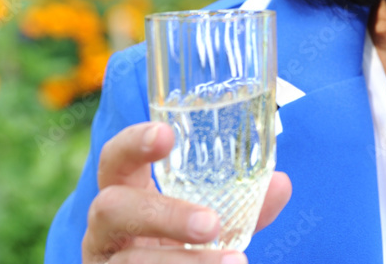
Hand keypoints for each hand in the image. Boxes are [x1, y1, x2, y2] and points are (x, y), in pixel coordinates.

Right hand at [82, 122, 291, 262]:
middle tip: (210, 224)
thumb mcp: (204, 224)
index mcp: (124, 193)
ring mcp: (104, 263)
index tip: (167, 134)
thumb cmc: (178, 245)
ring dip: (185, 262)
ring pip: (131, 262)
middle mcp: (104, 228)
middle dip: (163, 215)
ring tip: (235, 262)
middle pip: (113, 210)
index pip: (115, 158)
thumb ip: (239, 206)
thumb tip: (281, 184)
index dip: (134, 142)